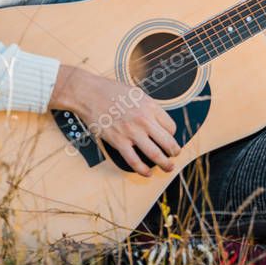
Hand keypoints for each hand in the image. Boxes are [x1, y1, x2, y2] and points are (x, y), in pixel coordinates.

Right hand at [50, 65, 180, 176]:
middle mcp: (144, 120)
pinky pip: (134, 161)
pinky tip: (148, 173)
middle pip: (168, 142)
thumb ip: (149, 107)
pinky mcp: (118, 142)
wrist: (89, 94)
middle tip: (175, 155)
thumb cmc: (111, 91)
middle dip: (175, 152)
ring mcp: (132, 132)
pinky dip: (143, 170)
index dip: (172, 135)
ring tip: (168, 167)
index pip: (171, 127)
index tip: (169, 138)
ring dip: (165, 164)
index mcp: (151, 107)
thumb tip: (158, 120)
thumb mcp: (137, 94)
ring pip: (155, 154)